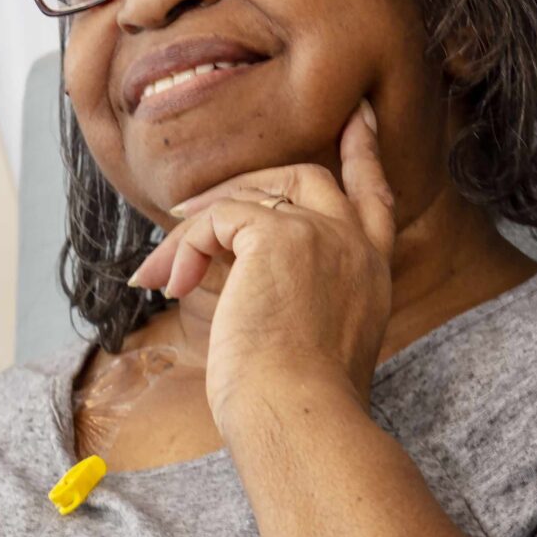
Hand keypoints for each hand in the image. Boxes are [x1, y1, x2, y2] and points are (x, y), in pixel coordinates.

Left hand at [127, 100, 397, 428]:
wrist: (298, 416)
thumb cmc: (295, 403)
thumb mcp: (308, 341)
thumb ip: (290, 296)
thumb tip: (223, 271)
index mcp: (371, 274)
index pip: (376, 199)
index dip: (363, 158)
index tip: (358, 120)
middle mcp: (355, 246)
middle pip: (309, 179)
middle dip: (253, 179)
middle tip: (194, 200)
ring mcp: (322, 235)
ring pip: (248, 200)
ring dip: (194, 232)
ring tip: (160, 272)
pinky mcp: (280, 236)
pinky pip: (219, 218)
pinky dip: (187, 246)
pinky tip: (170, 282)